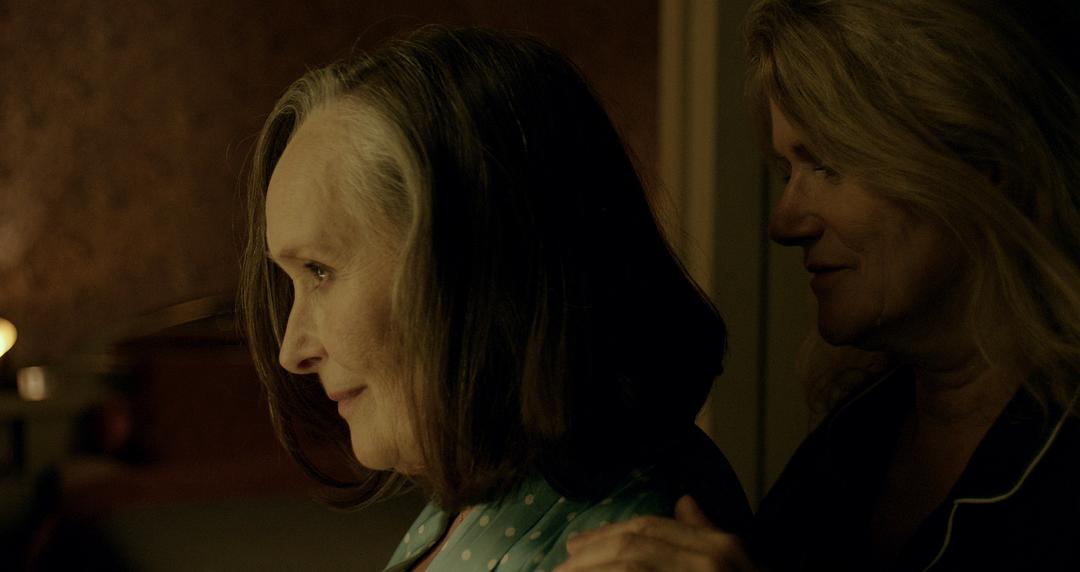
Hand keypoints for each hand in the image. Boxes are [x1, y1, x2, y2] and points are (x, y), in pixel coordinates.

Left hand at [554, 495, 755, 571]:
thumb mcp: (737, 565)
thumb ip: (706, 533)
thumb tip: (684, 501)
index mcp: (721, 546)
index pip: (650, 528)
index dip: (607, 534)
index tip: (576, 545)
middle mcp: (711, 561)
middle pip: (634, 546)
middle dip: (591, 554)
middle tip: (560, 567)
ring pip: (631, 567)